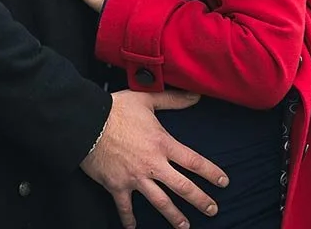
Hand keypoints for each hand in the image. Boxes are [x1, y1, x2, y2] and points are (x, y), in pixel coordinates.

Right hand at [81, 90, 228, 228]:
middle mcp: (153, 165)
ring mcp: (135, 178)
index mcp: (162, 144)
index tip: (224, 182)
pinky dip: (129, 219)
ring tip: (185, 226)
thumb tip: (196, 95)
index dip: (211, 173)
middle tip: (213, 210)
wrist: (86, 122)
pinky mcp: (117, 186)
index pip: (193, 161)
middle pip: (182, 187)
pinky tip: (133, 228)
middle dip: (200, 200)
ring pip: (160, 202)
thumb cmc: (116, 109)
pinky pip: (125, 207)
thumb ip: (173, 100)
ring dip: (174, 216)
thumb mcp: (147, 99)